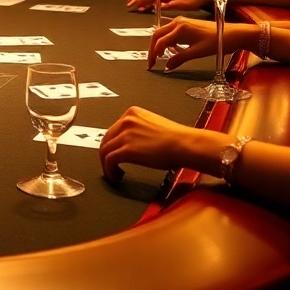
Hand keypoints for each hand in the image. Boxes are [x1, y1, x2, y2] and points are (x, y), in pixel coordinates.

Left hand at [99, 106, 221, 182]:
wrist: (185, 144)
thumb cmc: (178, 139)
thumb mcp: (154, 126)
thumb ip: (140, 130)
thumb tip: (134, 143)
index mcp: (133, 113)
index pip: (114, 129)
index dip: (113, 143)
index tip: (116, 152)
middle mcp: (126, 120)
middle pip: (106, 139)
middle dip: (107, 153)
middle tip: (112, 165)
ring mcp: (125, 134)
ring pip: (105, 150)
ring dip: (106, 164)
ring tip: (114, 172)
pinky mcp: (126, 149)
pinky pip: (109, 160)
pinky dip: (109, 170)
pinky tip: (116, 176)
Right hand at [147, 16, 256, 70]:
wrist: (233, 33)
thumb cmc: (218, 41)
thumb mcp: (197, 52)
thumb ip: (180, 59)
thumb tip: (167, 66)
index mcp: (180, 28)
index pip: (160, 42)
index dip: (153, 55)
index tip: (152, 65)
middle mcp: (178, 22)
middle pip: (157, 35)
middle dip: (152, 49)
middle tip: (151, 62)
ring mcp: (182, 21)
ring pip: (162, 32)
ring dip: (157, 44)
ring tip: (157, 57)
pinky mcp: (186, 23)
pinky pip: (169, 31)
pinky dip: (165, 40)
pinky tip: (168, 49)